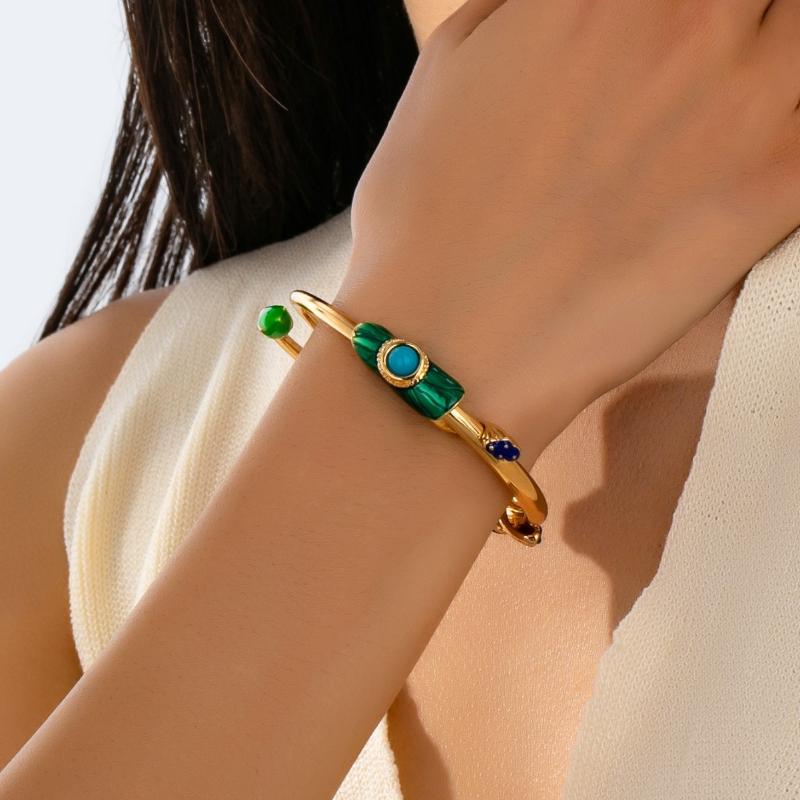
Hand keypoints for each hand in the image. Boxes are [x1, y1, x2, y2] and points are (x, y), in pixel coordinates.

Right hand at [336, 0, 799, 454]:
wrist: (447, 343)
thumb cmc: (428, 221)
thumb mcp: (448, 69)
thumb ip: (521, 5)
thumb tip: (552, 1)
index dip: (665, 12)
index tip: (653, 38)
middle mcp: (685, 17)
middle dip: (723, 27)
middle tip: (685, 74)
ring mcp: (748, 100)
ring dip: (769, 64)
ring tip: (712, 118)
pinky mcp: (778, 190)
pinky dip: (790, 130)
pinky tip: (749, 158)